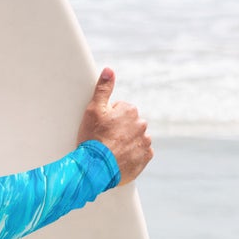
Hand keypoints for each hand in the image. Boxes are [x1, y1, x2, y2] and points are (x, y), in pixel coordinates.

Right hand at [77, 68, 152, 184]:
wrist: (96, 168)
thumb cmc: (93, 139)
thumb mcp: (93, 110)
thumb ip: (103, 89)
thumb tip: (109, 70)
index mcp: (130, 110)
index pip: (120, 111)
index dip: (108, 120)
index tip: (101, 129)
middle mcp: (141, 124)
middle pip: (129, 124)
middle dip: (120, 130)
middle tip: (105, 141)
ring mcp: (145, 141)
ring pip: (135, 138)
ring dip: (127, 143)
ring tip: (112, 151)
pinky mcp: (146, 157)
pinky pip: (141, 153)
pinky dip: (132, 155)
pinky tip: (120, 158)